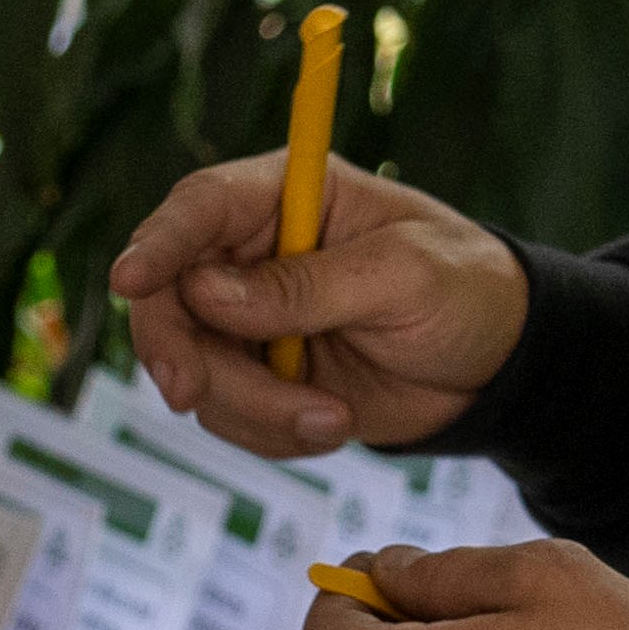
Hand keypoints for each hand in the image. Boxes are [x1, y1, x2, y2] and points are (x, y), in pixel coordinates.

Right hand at [106, 153, 525, 456]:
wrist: (498, 365)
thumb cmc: (465, 289)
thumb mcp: (402, 277)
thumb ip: (307, 287)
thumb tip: (207, 293)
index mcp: (285, 196)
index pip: (201, 207)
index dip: (158, 242)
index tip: (130, 281)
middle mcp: (254, 255)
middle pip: (170, 297)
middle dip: (181, 351)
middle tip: (192, 392)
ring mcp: (252, 322)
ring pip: (196, 369)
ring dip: (253, 406)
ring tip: (332, 417)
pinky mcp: (264, 380)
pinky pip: (231, 415)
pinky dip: (274, 432)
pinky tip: (335, 424)